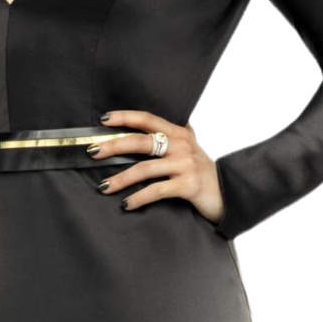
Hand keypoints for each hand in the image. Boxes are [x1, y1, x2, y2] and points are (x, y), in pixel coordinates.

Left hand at [87, 111, 224, 223]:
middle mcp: (181, 145)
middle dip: (113, 146)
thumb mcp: (192, 147)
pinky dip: (138, 198)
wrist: (230, 193)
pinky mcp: (188, 186)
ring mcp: (185, 165)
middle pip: (141, 141)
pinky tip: (126, 204)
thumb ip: (176, 134)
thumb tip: (154, 123)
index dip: (124, 117)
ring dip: (120, 179)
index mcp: (179, 133)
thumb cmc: (205, 172)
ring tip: (103, 187)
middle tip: (92, 152)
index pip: (147, 119)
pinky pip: (156, 191)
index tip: (103, 120)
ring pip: (145, 169)